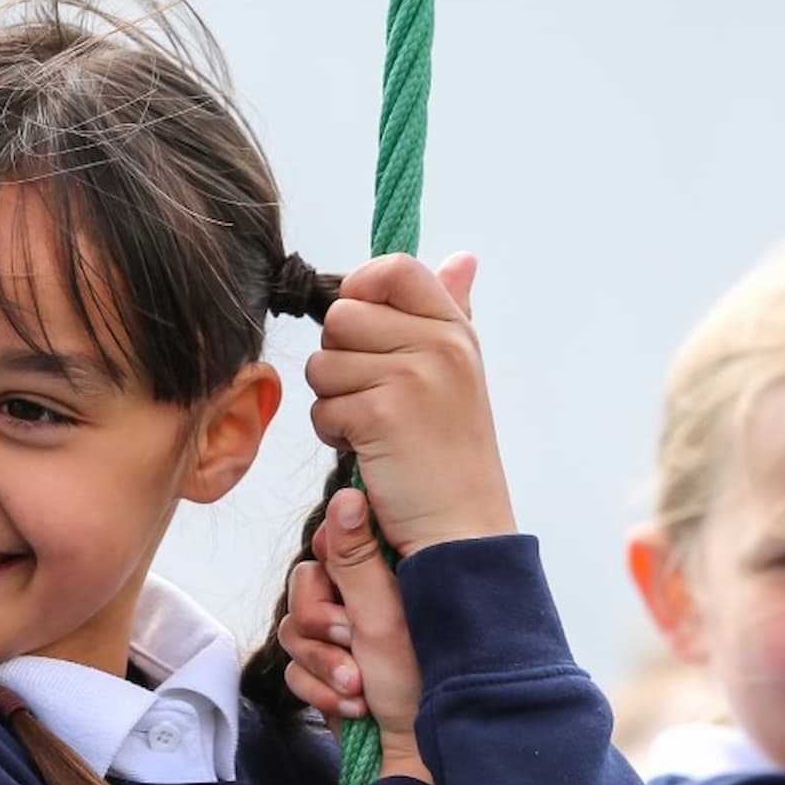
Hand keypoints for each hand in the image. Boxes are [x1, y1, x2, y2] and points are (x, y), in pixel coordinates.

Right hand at [278, 488, 430, 784]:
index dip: (327, 580)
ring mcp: (344, 636)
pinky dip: (320, 691)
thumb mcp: (381, 617)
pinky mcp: (328, 669)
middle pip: (301, 589)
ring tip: (357, 690)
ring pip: (293, 631)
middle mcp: (362, 598)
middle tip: (354, 650)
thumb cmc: (415, 684)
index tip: (351, 608)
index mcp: (385, 572)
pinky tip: (351, 707)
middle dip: (320, 630)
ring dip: (322, 667)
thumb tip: (348, 494)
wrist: (417, 754)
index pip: (327, 546)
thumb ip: (355, 558)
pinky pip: (294, 668)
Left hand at [303, 251, 515, 555]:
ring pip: (322, 363)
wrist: (461, 527)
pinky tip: (368, 451)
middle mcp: (438, 344)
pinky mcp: (380, 415)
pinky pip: (321, 406)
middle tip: (373, 397)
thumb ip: (452, 310)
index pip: (393, 268)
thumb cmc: (451, 452)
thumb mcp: (461, 370)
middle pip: (341, 316)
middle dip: (340, 359)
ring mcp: (411, 377)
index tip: (364, 335)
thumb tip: (462, 257)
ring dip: (334, 401)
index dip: (360, 292)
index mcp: (455, 328)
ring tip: (373, 428)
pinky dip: (334, 434)